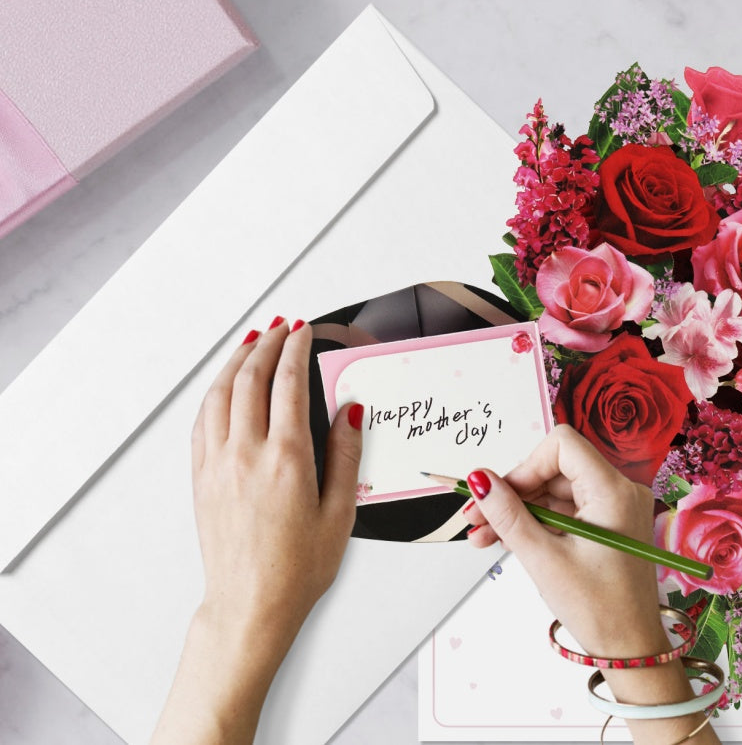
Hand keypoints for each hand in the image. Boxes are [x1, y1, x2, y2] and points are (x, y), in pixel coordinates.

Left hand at [151, 317, 361, 744]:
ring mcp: (218, 464)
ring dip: (236, 360)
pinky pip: (202, 420)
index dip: (296, 348)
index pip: (288, 383)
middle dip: (266, 344)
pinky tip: (223, 385)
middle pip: (250, 378)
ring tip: (251, 341)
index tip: (302, 330)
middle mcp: (246, 454)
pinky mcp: (201, 477)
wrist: (250, 605)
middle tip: (280, 326)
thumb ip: (346, 455)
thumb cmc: (297, 568)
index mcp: (286, 459)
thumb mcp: (340, 513)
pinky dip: (214, 392)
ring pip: (220, 393)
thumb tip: (350, 410)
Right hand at [463, 424, 663, 657]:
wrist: (630, 651)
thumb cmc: (599, 609)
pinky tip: (506, 539)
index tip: (500, 494)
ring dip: (518, 510)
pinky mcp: (606, 523)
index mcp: (613, 491)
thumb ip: (508, 514)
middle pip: (554, 469)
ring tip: (483, 536)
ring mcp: (614, 507)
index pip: (562, 445)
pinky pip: (564, 509)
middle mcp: (619, 491)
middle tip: (476, 517)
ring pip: (554, 491)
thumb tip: (480, 480)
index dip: (526, 465)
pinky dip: (536, 522)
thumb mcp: (543, 559)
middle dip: (513, 492)